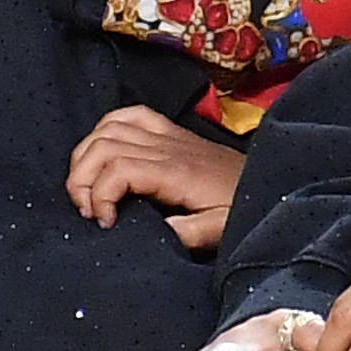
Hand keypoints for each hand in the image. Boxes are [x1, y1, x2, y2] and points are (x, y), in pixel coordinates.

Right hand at [67, 104, 243, 251]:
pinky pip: (129, 114)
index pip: (118, 169)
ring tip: (87, 189)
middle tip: (87, 211)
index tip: (105, 224)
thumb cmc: (242, 209)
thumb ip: (184, 234)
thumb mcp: (219, 231)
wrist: (269, 185)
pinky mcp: (170, 130)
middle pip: (103, 146)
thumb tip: (145, 236)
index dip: (99, 196)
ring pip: (108, 128)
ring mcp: (167, 133)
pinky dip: (105, 128)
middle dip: (81, 179)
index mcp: (176, 171)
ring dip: (86, 156)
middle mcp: (167, 146)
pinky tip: (100, 152)